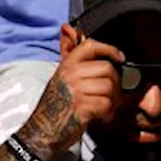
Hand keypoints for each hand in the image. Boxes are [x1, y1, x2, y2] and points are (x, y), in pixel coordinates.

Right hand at [19, 24, 123, 156]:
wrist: (40, 132)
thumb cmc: (54, 105)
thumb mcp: (61, 76)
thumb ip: (70, 54)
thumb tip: (68, 27)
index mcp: (66, 66)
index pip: (90, 46)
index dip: (109, 49)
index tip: (120, 58)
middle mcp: (70, 75)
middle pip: (107, 69)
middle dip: (115, 83)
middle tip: (111, 95)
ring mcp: (75, 91)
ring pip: (109, 87)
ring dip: (112, 100)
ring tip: (104, 107)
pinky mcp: (80, 108)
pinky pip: (106, 104)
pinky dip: (108, 113)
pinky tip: (101, 117)